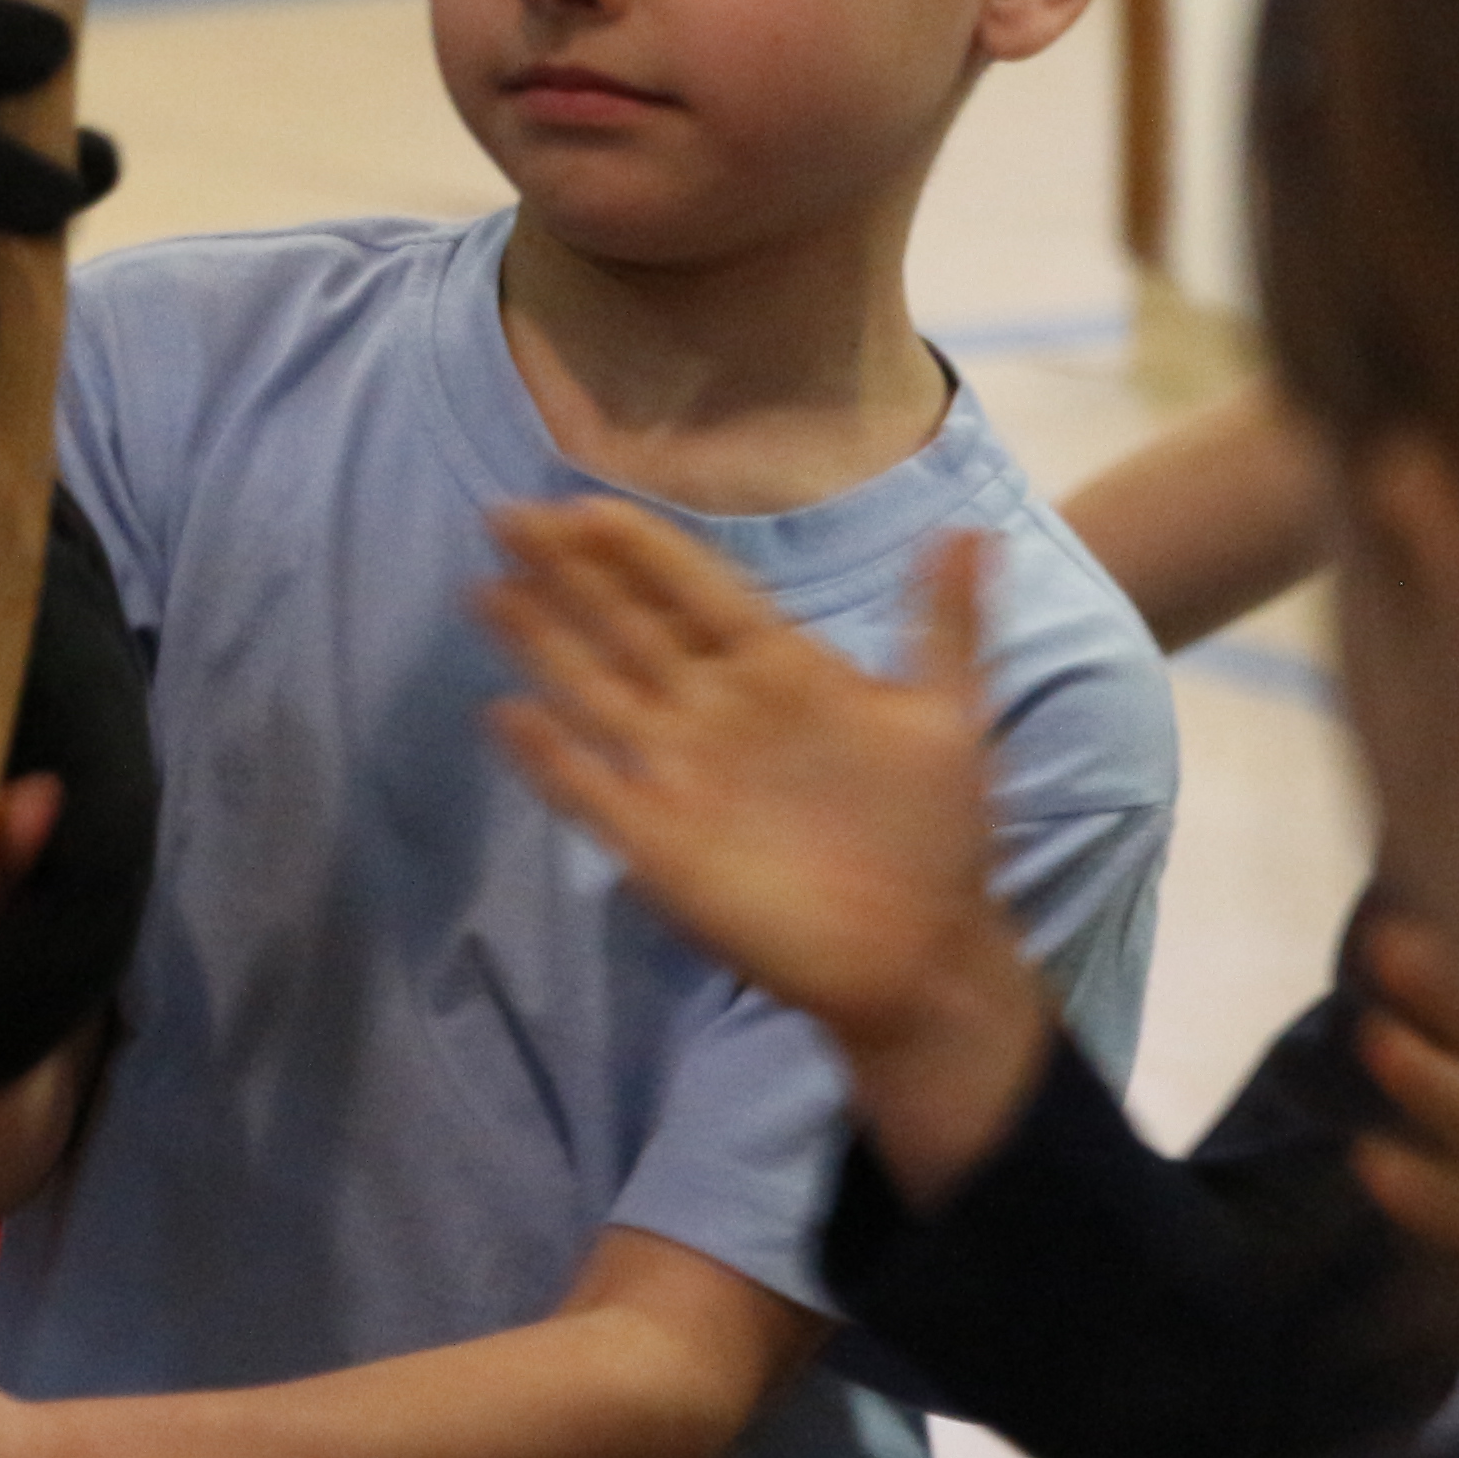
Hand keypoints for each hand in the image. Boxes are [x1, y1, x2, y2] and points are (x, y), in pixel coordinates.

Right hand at [483, 505, 1047, 1198]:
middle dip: (565, 572)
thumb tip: (973, 528)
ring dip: (540, 643)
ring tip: (486, 591)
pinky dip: (548, 755)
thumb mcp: (952, 719)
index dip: (640, 548)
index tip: (583, 501)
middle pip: (625, 626)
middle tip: (505, 516)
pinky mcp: (657, 841)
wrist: (924, 956)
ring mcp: (679, 772)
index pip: (692, 589)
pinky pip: (590, 789)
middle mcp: (713, 708)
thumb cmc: (937, 834)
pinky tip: (505, 714)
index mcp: (777, 667)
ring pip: (594, 691)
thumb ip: (948, 623)